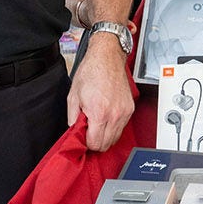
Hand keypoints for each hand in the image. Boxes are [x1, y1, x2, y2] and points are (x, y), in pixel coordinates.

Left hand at [69, 32, 134, 151]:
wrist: (107, 58)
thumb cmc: (91, 73)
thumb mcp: (73, 96)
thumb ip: (72, 119)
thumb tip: (74, 133)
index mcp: (99, 113)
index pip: (94, 144)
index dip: (85, 143)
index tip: (82, 136)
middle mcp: (114, 115)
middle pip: (106, 145)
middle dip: (95, 141)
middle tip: (88, 131)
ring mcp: (124, 113)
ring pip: (115, 138)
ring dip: (105, 135)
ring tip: (96, 123)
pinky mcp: (130, 109)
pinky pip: (121, 128)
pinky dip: (113, 127)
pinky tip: (105, 117)